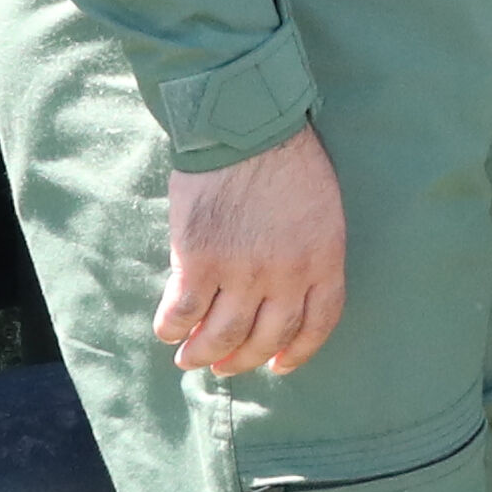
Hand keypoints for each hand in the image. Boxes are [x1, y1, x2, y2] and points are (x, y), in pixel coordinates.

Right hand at [154, 122, 347, 378]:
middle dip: (244, 360)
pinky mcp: (199, 261)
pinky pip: (183, 312)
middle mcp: (286, 275)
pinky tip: (168, 330)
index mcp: (324, 259)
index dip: (298, 352)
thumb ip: (307, 253)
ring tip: (190, 359)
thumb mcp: (319, 209)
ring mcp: (242, 271)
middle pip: (267, 337)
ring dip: (204, 354)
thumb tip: (282, 293)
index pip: (318, 324)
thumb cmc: (286, 158)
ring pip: (222, 335)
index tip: (279, 366)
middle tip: (225, 366)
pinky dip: (172, 328)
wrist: (245, 125)